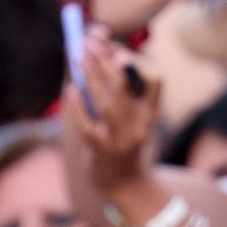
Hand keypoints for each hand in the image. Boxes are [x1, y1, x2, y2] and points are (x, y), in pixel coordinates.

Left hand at [63, 29, 161, 190]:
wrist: (123, 184)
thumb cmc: (123, 142)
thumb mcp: (130, 117)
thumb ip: (119, 89)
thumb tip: (98, 52)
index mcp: (150, 113)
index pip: (155, 80)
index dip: (136, 62)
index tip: (116, 50)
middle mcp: (139, 125)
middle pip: (124, 87)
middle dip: (105, 62)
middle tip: (89, 43)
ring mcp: (121, 139)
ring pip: (107, 104)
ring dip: (91, 78)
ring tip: (78, 58)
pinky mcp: (102, 151)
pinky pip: (88, 126)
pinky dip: (78, 107)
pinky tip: (71, 90)